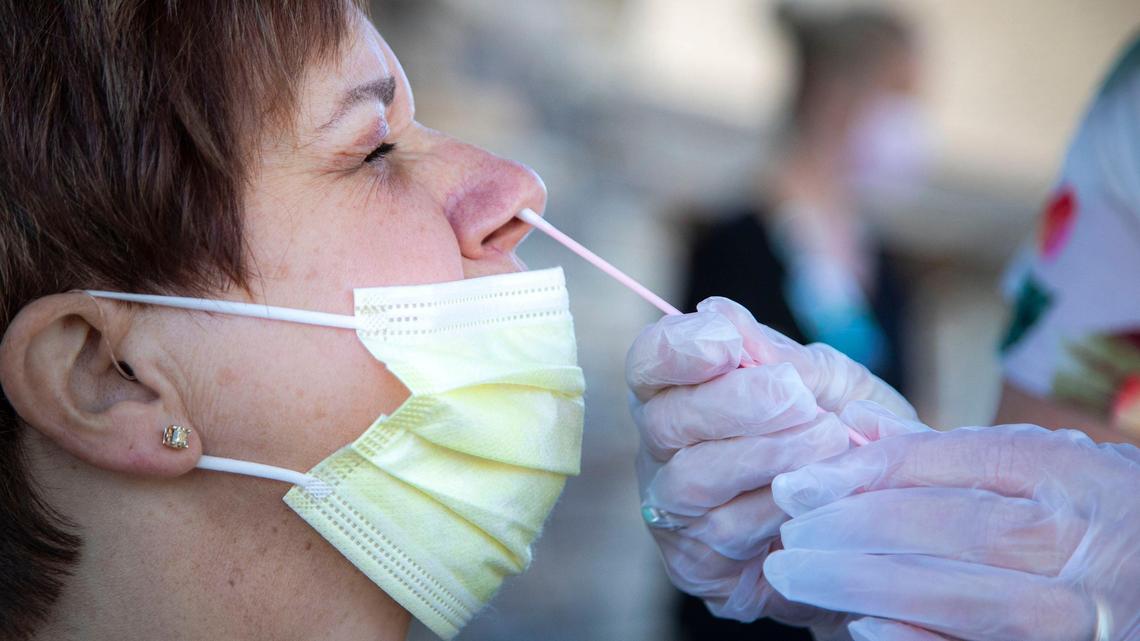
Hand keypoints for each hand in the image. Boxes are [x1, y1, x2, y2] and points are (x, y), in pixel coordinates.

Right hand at [626, 296, 917, 624]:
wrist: (881, 525)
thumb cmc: (845, 440)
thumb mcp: (831, 384)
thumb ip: (780, 354)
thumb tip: (717, 312)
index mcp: (683, 390)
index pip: (650, 361)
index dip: (679, 349)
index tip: (728, 342)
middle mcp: (664, 449)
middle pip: (665, 420)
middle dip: (734, 404)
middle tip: (800, 399)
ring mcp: (674, 510)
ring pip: (691, 480)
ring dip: (765, 456)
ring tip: (830, 441)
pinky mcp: (695, 564)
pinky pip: (722, 534)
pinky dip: (777, 510)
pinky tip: (817, 497)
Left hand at [765, 412, 1139, 640]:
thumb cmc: (1098, 518)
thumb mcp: (1046, 466)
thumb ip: (949, 453)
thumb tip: (856, 425)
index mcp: (1069, 475)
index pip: (954, 465)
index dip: (865, 474)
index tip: (799, 485)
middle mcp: (1081, 543)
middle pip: (953, 528)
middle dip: (853, 530)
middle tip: (787, 536)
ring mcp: (1082, 616)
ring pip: (963, 597)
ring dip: (865, 585)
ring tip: (796, 575)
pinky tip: (860, 627)